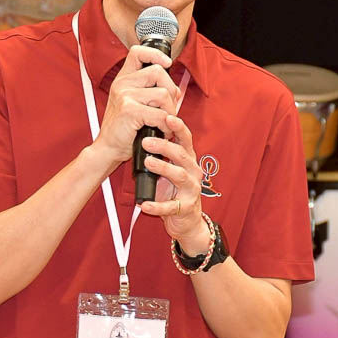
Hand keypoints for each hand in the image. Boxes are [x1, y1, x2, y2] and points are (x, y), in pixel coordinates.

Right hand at [90, 44, 181, 165]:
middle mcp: (122, 84)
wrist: (108, 148)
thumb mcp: (133, 103)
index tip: (167, 63)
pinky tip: (161, 131)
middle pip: (158, 72)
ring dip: (170, 111)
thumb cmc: (124, 129)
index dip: (155, 54)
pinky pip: (160, 113)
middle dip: (171, 90)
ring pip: (163, 94)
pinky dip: (166, 125)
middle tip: (167, 108)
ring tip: (164, 122)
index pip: (138, 52)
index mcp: (123, 79)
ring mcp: (125, 96)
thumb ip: (150, 91)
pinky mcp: (130, 111)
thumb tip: (175, 90)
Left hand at [139, 114, 212, 255]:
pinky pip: (171, 206)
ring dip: (163, 168)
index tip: (167, 116)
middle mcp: (193, 172)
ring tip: (147, 162)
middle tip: (146, 141)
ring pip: (179, 175)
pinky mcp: (185, 208)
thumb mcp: (170, 169)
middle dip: (164, 146)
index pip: (185, 139)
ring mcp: (191, 190)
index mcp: (188, 160)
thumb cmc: (174, 191)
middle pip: (181, 154)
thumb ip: (162, 153)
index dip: (178, 127)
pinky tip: (144, 204)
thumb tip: (144, 132)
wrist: (185, 221)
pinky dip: (157, 206)